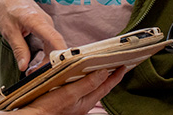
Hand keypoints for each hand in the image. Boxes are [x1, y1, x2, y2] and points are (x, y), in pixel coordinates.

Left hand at [0, 0, 65, 70]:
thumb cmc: (6, 7)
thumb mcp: (8, 30)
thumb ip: (18, 48)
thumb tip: (24, 66)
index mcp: (37, 21)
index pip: (55, 39)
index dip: (60, 54)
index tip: (60, 68)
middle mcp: (46, 22)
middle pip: (56, 46)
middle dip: (50, 63)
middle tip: (36, 76)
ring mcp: (47, 23)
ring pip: (54, 45)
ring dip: (47, 60)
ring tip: (33, 72)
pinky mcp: (45, 26)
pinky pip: (50, 42)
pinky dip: (46, 54)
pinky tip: (36, 63)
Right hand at [0, 66, 127, 114]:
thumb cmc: (48, 107)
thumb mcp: (70, 94)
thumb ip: (88, 83)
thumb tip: (104, 72)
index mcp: (86, 101)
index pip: (106, 86)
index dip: (116, 75)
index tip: (124, 65)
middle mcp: (83, 103)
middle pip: (101, 87)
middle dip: (110, 76)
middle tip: (117, 64)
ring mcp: (75, 102)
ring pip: (91, 87)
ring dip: (97, 76)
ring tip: (103, 66)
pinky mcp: (66, 100)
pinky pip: (81, 88)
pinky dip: (85, 79)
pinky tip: (81, 74)